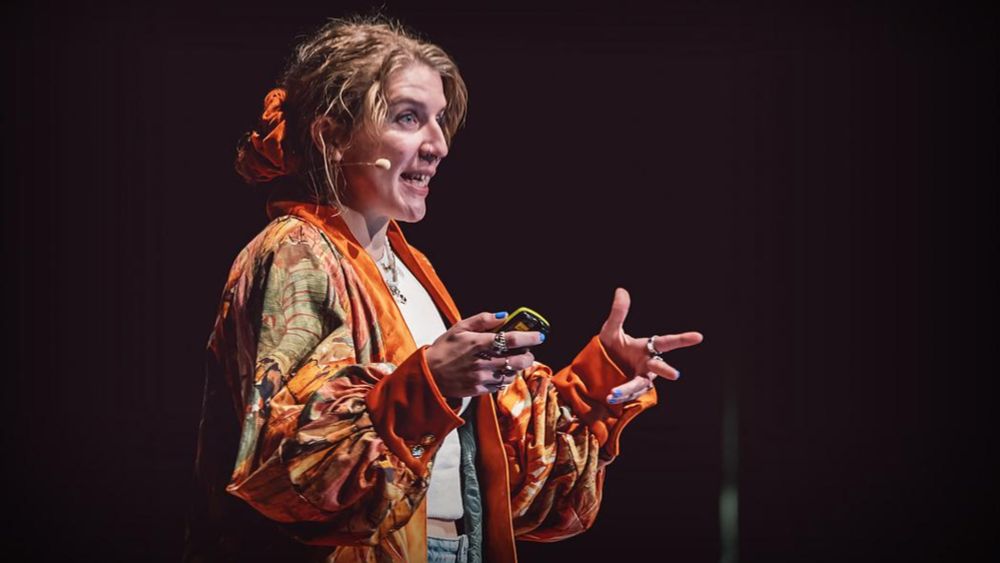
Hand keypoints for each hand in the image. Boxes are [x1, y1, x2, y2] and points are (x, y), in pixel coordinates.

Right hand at [425, 311, 544, 397]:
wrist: (429, 374)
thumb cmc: (444, 348)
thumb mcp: (459, 328)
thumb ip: (482, 320)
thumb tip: (503, 315)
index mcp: (478, 343)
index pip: (511, 339)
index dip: (529, 337)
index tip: (539, 336)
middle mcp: (483, 362)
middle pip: (518, 360)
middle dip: (528, 355)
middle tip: (526, 351)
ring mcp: (482, 378)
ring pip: (512, 374)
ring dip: (517, 367)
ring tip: (511, 360)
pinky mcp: (480, 390)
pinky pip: (501, 385)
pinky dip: (505, 377)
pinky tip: (500, 371)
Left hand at [599, 288, 703, 404]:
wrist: (597, 367)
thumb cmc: (609, 347)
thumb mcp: (611, 330)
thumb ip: (618, 313)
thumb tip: (620, 290)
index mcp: (646, 348)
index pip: (667, 342)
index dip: (682, 339)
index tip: (699, 336)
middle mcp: (647, 364)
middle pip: (659, 367)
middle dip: (665, 370)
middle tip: (675, 374)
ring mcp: (640, 379)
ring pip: (640, 384)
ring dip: (629, 389)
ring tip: (615, 393)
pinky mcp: (632, 391)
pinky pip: (630, 394)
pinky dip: (622, 395)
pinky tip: (612, 396)